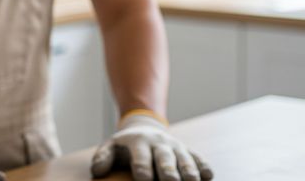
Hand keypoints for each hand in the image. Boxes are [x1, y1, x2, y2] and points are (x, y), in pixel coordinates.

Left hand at [90, 113, 212, 180]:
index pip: (140, 158)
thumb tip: (97, 172)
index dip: (142, 169)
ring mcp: (175, 147)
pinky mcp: (188, 151)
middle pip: (164, 158)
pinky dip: (203, 166)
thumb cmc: (125, 146)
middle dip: (168, 171)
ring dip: (189, 170)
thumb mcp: (110, 147)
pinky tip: (208, 176)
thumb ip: (102, 158)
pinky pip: (198, 158)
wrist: (144, 128)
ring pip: (184, 158)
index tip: (144, 180)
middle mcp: (158, 144)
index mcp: (138, 143)